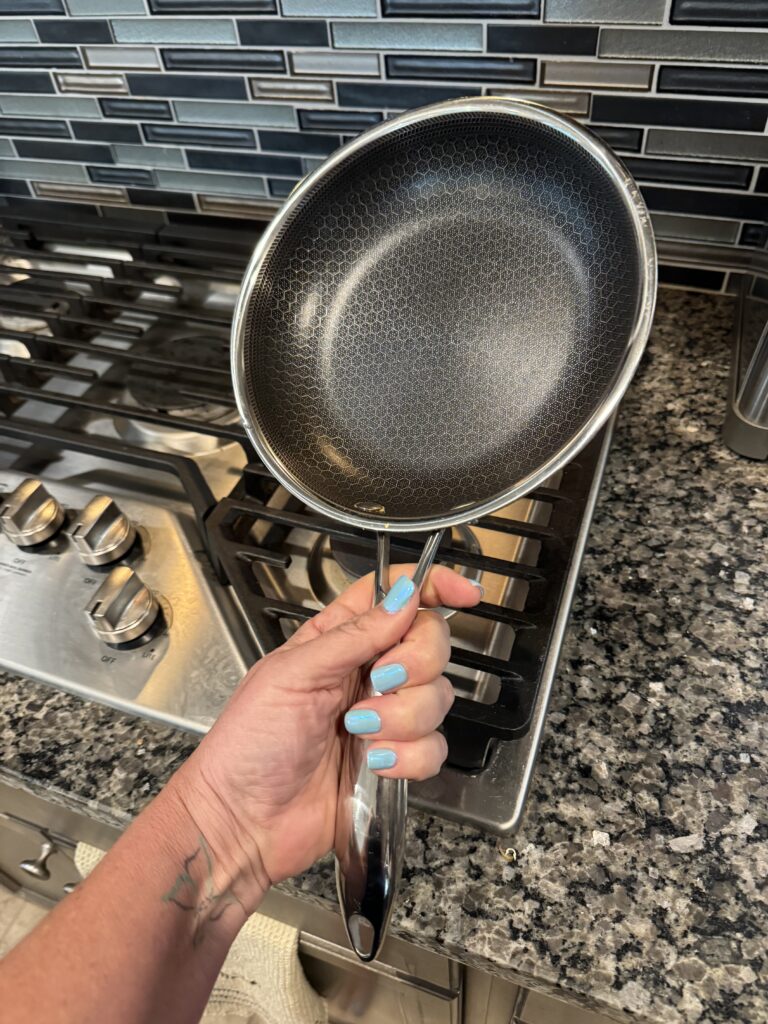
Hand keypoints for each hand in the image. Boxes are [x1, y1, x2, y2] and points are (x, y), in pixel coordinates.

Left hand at [172, 566, 480, 911]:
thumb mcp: (293, 674)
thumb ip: (354, 635)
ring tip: (360, 733)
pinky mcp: (394, 759)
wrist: (243, 821)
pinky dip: (409, 756)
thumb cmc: (248, 744)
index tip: (463, 591)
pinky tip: (375, 764)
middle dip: (415, 663)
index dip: (432, 586)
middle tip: (379, 682)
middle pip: (429, 642)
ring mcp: (382, 716)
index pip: (394, 596)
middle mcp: (365, 672)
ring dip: (403, 717)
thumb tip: (403, 598)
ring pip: (437, 697)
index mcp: (336, 638)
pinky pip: (434, 747)